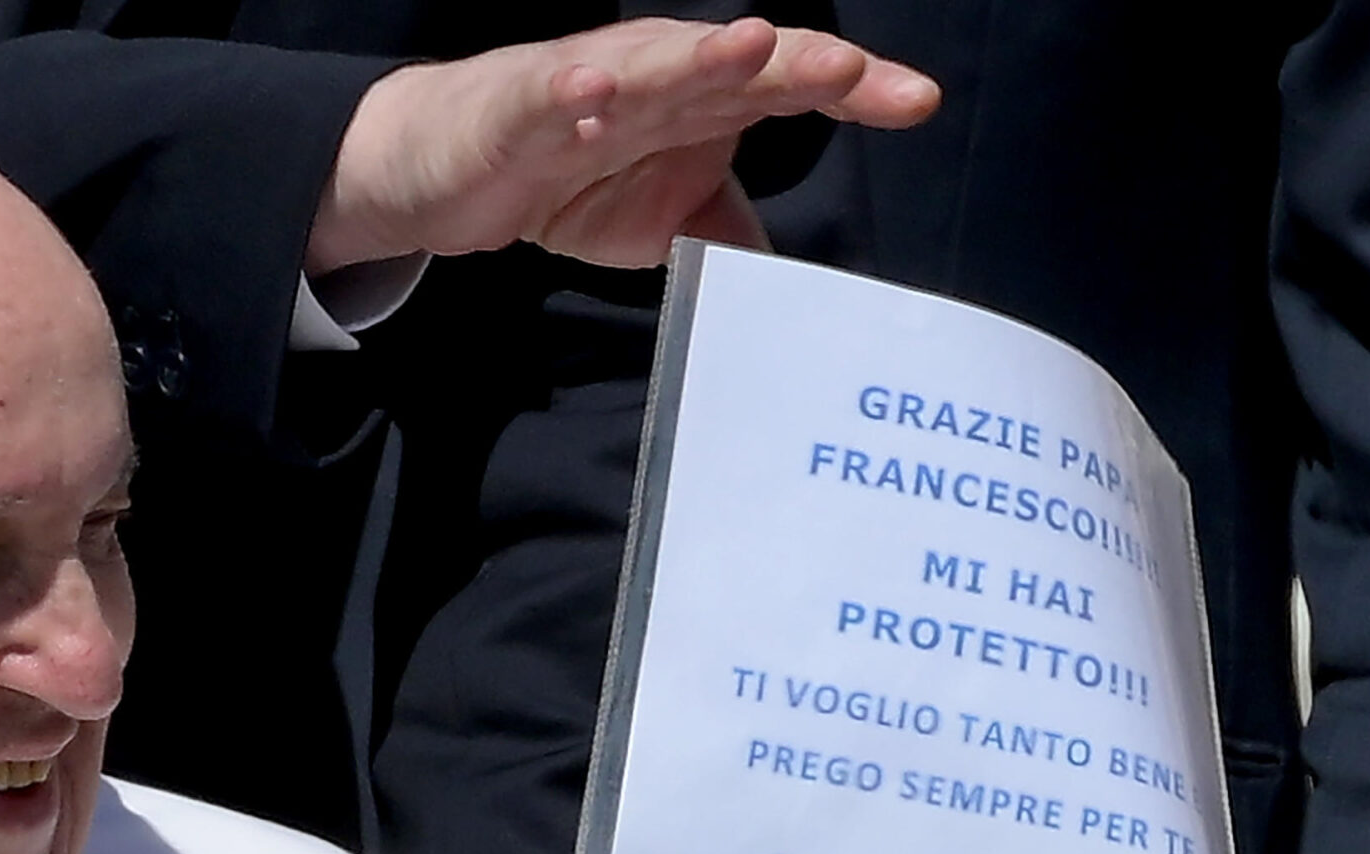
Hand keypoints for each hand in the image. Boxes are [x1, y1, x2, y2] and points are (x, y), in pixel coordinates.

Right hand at [308, 18, 938, 273]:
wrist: (451, 167)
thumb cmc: (570, 175)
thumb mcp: (667, 219)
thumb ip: (732, 236)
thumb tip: (798, 287)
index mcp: (704, 102)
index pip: (792, 85)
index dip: (855, 90)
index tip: (918, 101)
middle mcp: (658, 79)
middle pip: (738, 66)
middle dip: (796, 62)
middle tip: (852, 67)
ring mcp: (590, 88)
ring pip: (652, 66)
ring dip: (700, 56)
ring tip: (751, 49)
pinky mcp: (520, 110)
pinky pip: (549, 98)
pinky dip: (572, 92)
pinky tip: (597, 91)